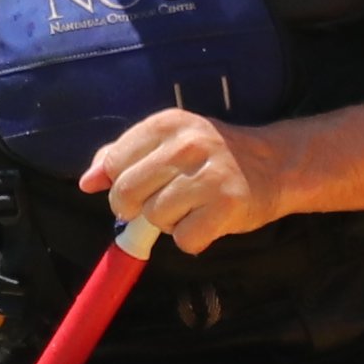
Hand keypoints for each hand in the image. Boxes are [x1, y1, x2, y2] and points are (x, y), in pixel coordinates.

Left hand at [83, 106, 284, 251]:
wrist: (276, 165)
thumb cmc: (214, 157)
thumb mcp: (169, 142)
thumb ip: (124, 156)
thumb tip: (87, 182)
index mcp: (169, 123)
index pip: (115, 162)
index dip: (120, 183)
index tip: (141, 187)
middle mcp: (189, 144)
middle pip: (127, 193)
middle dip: (138, 208)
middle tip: (162, 203)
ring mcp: (210, 175)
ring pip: (155, 218)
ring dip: (170, 223)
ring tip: (193, 208)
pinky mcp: (228, 206)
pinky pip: (184, 239)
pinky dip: (193, 239)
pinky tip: (209, 221)